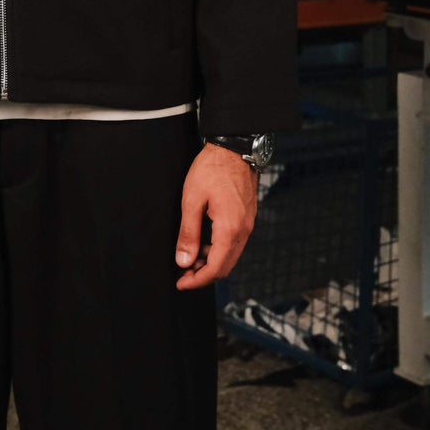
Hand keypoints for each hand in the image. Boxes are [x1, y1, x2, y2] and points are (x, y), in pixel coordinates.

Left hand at [174, 142, 257, 289]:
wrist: (234, 147)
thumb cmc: (211, 169)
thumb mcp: (192, 199)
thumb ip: (188, 233)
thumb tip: (184, 261)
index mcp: (230, 229)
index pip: (215, 268)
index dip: (197, 280)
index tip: (181, 283)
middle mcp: (243, 230)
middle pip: (225, 266)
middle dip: (203, 275)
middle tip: (183, 275)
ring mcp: (248, 224)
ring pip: (230, 255)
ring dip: (211, 262)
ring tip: (189, 258)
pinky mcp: (247, 217)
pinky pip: (234, 243)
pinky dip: (219, 250)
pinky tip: (203, 244)